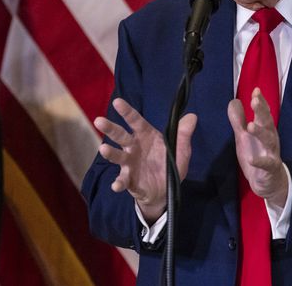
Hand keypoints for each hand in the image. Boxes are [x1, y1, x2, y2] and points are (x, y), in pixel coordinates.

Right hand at [94, 98, 195, 222]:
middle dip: (110, 128)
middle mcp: (134, 148)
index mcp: (146, 136)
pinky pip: (123, 181)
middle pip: (120, 136)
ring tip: (104, 149)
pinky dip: (119, 183)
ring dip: (110, 153)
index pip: (136, 121)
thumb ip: (183, 134)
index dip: (127, 111)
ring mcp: (129, 164)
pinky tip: (116, 186)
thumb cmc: (169, 165)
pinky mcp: (130, 181)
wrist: (165, 191)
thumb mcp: (181, 150)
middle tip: (99, 120)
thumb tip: (192, 116)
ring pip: (117, 156)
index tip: (117, 101)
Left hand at [228, 88, 287, 207]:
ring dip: (260, 132)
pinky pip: (267, 164)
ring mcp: (271, 153)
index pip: (263, 113)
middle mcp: (270, 139)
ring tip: (250, 126)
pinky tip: (252, 160)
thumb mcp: (244, 136)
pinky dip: (260, 162)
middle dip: (261, 111)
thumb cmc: (257, 154)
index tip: (255, 91)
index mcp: (264, 129)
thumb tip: (234, 101)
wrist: (268, 181)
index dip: (260, 102)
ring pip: (269, 140)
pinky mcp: (270, 168)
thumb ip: (238, 120)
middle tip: (254, 101)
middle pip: (267, 122)